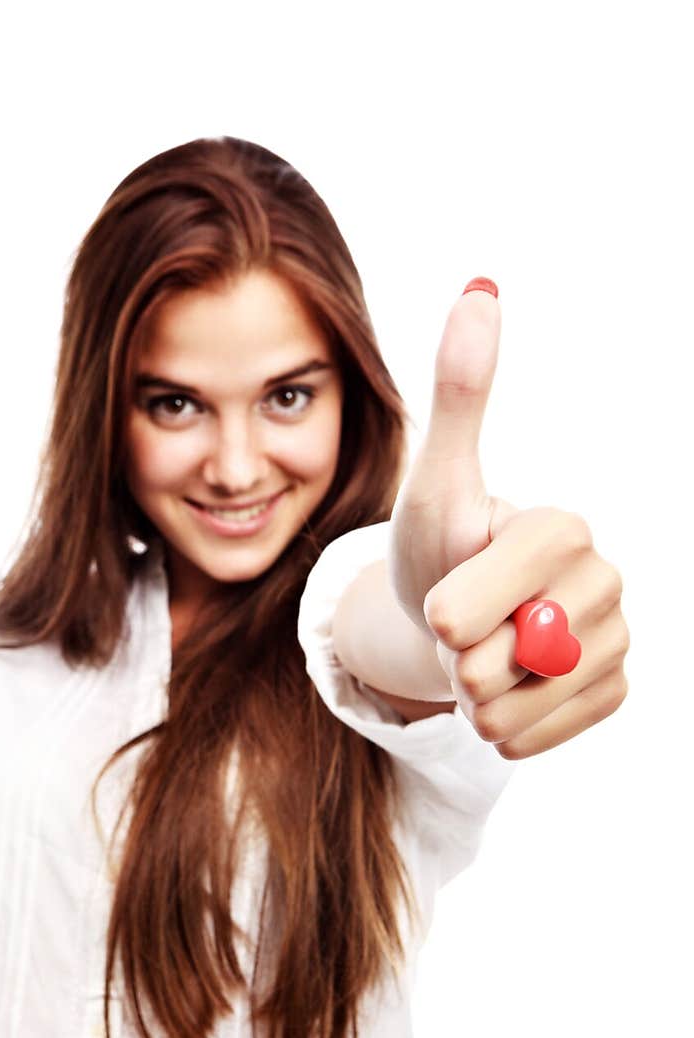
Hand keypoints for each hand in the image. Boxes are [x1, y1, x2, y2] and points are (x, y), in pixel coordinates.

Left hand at [387, 279, 629, 758]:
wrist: (449, 623)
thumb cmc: (438, 548)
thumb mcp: (436, 481)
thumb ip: (460, 396)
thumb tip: (480, 288)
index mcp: (564, 529)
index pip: (492, 594)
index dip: (453, 609)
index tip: (441, 604)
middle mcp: (604, 581)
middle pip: (505, 658)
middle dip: (458, 658)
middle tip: (459, 632)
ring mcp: (614, 640)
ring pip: (519, 706)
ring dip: (476, 699)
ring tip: (477, 662)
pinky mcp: (612, 690)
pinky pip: (540, 736)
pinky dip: (505, 729)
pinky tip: (503, 696)